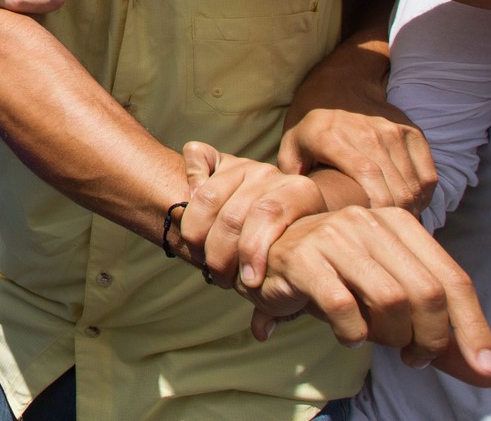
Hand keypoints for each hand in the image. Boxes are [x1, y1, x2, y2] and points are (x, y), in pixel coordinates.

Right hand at [181, 142, 327, 288]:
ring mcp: (245, 164)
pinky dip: (189, 180)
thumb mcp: (293, 272)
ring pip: (207, 195)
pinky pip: (197, 158)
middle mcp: (273, 174)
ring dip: (196, 232)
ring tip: (200, 254)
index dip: (253, 251)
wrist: (278, 216)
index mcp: (301, 194)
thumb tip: (262, 331)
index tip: (247, 283)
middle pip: (234, 212)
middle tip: (219, 276)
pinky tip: (189, 204)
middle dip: (220, 252)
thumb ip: (281, 302)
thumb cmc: (286, 251)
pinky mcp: (220, 158)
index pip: (269, 216)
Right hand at [245, 207, 490, 387]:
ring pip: (390, 300)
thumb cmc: (332, 278)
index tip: (485, 369)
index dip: (472, 327)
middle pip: (426, 292)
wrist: (261, 259)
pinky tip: (347, 335)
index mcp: (398, 222)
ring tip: (376, 341)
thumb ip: (433, 330)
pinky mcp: (301, 258)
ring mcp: (332, 236)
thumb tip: (484, 372)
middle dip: (429, 339)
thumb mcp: (387, 296)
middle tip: (415, 359)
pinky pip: (344, 308)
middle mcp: (368, 221)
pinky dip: (352, 333)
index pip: (453, 279)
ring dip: (390, 337)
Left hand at [281, 107, 434, 214]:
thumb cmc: (312, 130)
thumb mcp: (290, 147)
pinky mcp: (412, 132)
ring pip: (414, 182)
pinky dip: (423, 196)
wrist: (340, 89)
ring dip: (410, 208)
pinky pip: (428, 174)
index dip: (377, 202)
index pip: (366, 173)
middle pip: (394, 183)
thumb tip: (296, 206)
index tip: (375, 222)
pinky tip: (410, 205)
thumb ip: (291, 177)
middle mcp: (366, 131)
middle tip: (388, 229)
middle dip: (395, 213)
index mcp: (331, 137)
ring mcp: (392, 130)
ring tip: (397, 221)